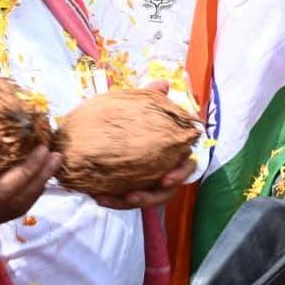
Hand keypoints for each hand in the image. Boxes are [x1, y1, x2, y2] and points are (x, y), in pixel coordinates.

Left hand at [91, 78, 195, 209]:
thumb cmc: (134, 121)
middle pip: (166, 191)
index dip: (179, 174)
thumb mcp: (142, 109)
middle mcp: (164, 172)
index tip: (165, 178)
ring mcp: (148, 184)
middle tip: (134, 195)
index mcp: (173, 154)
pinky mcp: (131, 191)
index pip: (185, 167)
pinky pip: (125, 201)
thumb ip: (153, 99)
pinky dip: (114, 201)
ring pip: (146, 200)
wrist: (106, 134)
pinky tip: (99, 197)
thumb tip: (164, 84)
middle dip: (152, 196)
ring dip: (129, 201)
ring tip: (110, 199)